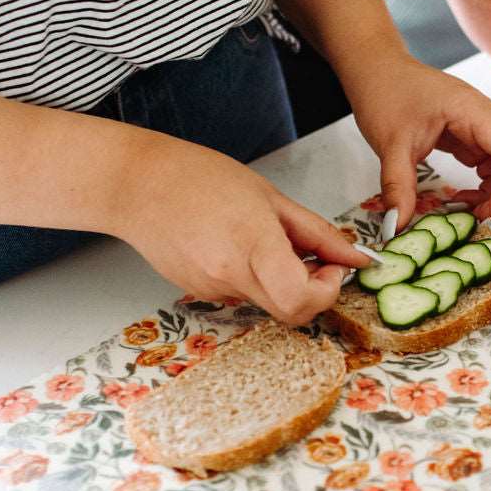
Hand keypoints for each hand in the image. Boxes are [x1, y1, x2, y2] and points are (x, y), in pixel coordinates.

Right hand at [111, 134, 367, 322]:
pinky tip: (236, 244)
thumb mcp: (270, 196)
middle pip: (290, 312)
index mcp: (252, 244)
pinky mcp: (199, 293)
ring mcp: (212, 289)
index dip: (328, 290)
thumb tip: (354, 256)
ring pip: (267, 302)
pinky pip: (242, 293)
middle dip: (313, 291)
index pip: (301, 300)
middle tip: (314, 260)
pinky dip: (254, 276)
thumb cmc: (198, 178)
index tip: (333, 266)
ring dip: (282, 280)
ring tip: (263, 237)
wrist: (136, 186)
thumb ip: (317, 233)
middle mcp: (230, 275)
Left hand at [346, 55, 490, 227]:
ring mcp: (484, 127)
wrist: (377, 70)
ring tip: (475, 212)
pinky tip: (466, 198)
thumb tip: (400, 226)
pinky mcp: (475, 137)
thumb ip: (398, 185)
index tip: (489, 215)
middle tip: (486, 221)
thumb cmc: (386, 93)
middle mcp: (488, 117)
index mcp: (473, 110)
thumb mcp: (389, 143)